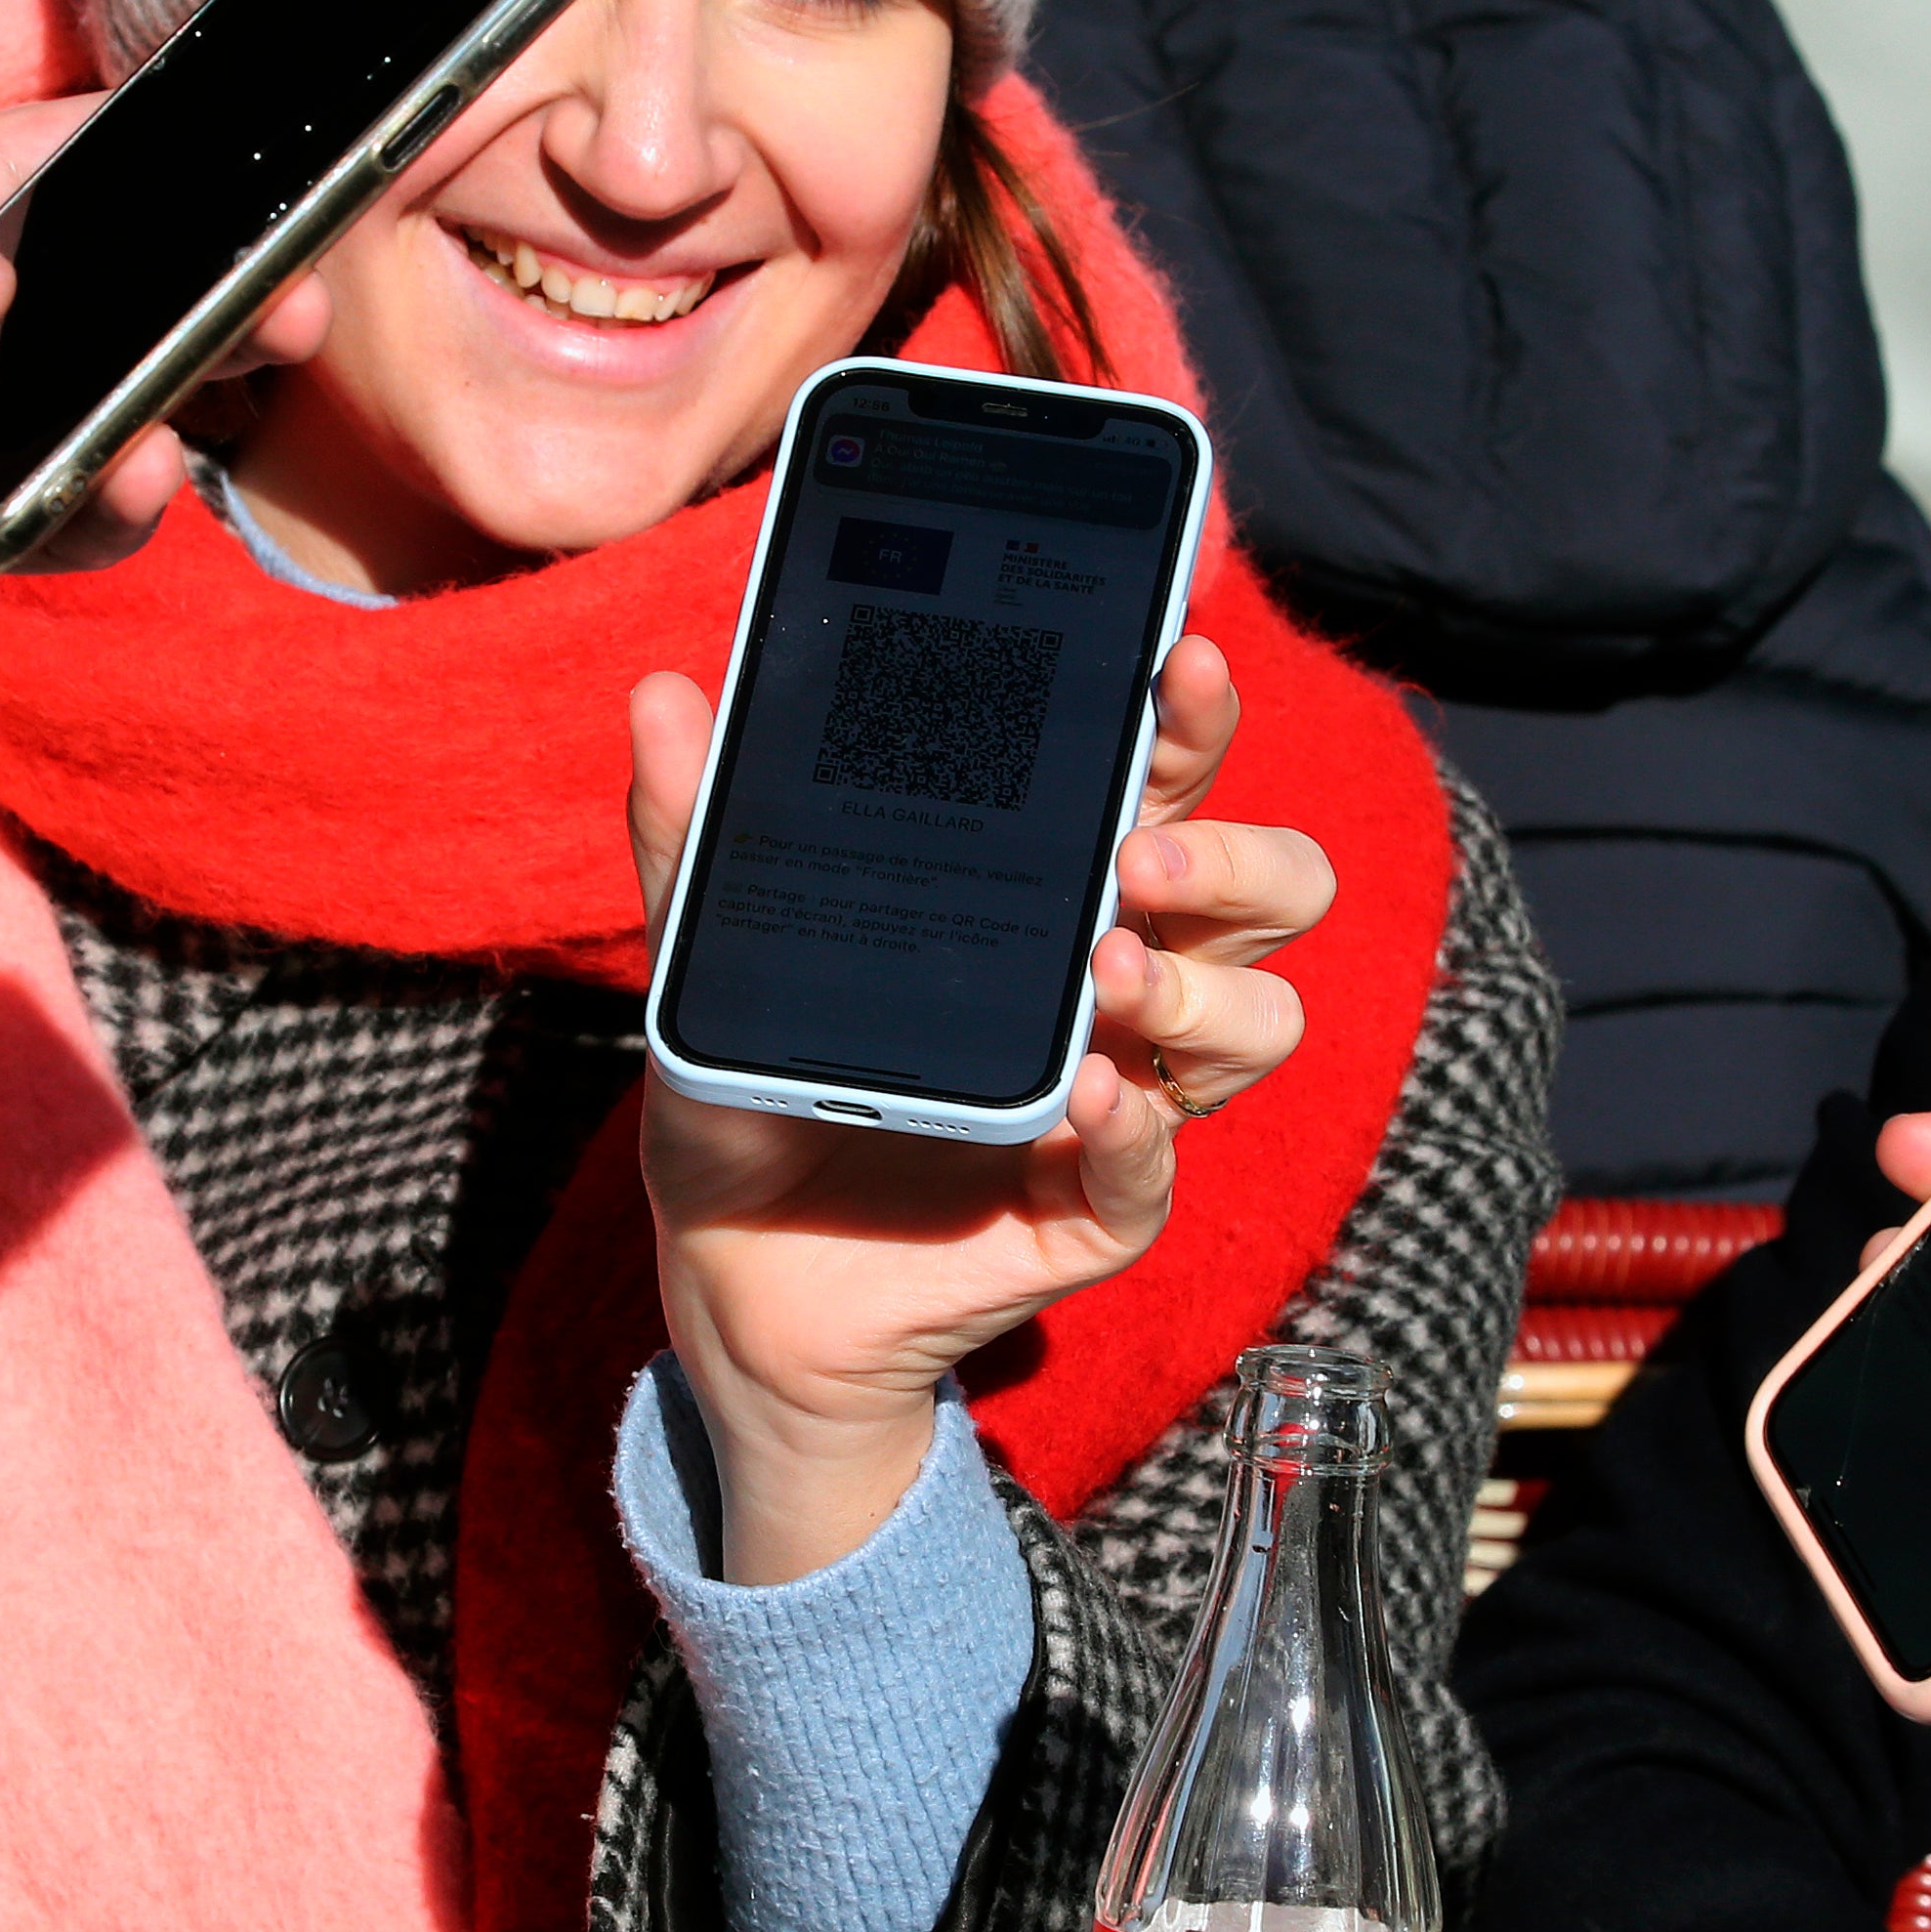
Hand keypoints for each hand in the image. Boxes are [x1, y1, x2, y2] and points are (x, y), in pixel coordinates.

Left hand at [624, 636, 1330, 1583]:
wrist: (725, 1272)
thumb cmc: (752, 1091)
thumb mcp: (714, 959)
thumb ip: (698, 836)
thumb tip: (661, 698)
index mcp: (1048, 889)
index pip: (1162, 780)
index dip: (1193, 717)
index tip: (1179, 659)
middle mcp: (1113, 980)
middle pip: (1269, 893)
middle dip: (1236, 857)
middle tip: (1140, 856)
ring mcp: (1118, 1097)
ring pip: (1260, 1024)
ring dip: (1202, 990)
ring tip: (1107, 970)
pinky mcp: (1091, 1210)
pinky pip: (1155, 1172)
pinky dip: (1136, 1131)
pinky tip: (1087, 1097)